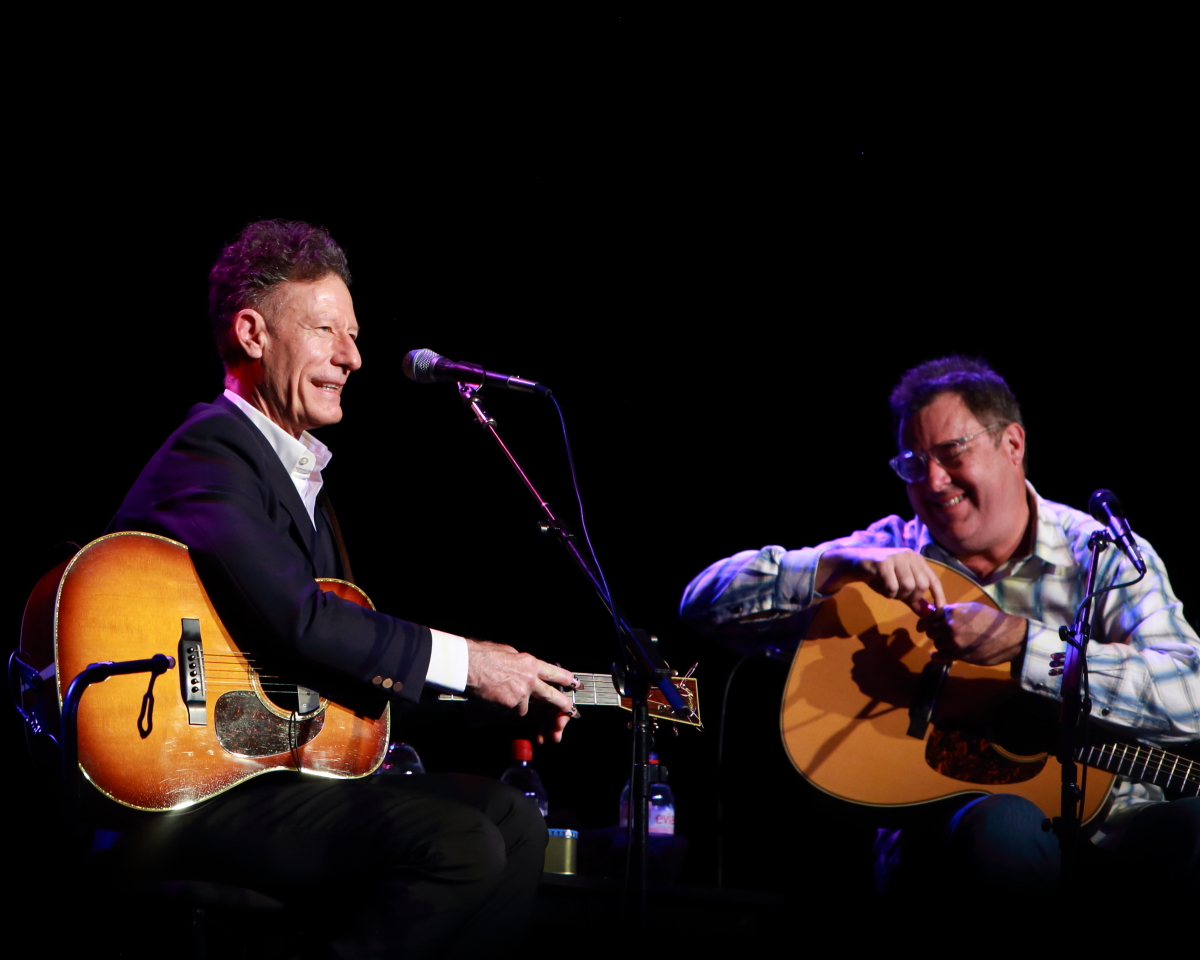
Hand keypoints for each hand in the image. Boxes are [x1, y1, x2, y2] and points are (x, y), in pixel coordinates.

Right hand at [464, 640, 578, 742]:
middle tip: (571, 710)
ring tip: (499, 693)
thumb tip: (522, 668)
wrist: (467, 666)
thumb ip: (520, 663)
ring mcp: (520, 695)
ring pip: (524, 707)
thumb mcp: (507, 653)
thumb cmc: (482, 656)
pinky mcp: (509, 706)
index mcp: (529, 664)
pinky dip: (503, 709)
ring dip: (516, 704)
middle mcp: (529, 679)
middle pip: (551, 695)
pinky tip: (492, 699)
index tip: (575, 683)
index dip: (566, 679)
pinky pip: (509, 712)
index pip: (554, 673)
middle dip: (562, 704)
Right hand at [818, 547, 947, 612]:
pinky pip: (892, 586)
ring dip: (898, 595)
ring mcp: (896, 557)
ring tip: (890, 591)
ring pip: (908, 586)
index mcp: (917, 560)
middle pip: (922, 585)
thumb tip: (927, 613)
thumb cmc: (878, 575)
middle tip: (900, 598)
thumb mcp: (898, 587)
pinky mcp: (883, 562)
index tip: (939, 611)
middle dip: (912, 597)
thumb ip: (912, 599)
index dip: (938, 596)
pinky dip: (888, 593)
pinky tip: (882, 588)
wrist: (854, 563)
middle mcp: (910, 555)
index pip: (934, 580)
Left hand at [919, 602, 1026, 664]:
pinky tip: (935, 657)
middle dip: (934, 633)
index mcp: (953, 612)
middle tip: (939, 635)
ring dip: (940, 645)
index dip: (923, 622)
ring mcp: (955, 641)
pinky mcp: (960, 655)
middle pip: (931, 631)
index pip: (929, 617)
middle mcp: (951, 626)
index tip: (921, 627)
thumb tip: (937, 613)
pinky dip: (937, 657)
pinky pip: (941, 657)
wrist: (1008, 636)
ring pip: (937, 644)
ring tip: (949, 644)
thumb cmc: (991, 620)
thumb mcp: (971, 608)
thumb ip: (953, 610)